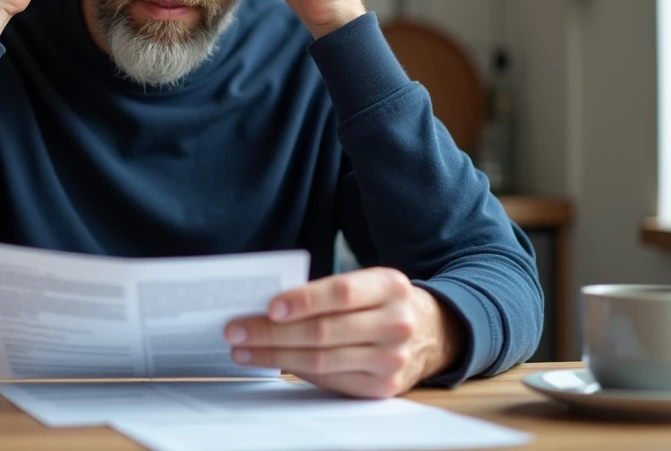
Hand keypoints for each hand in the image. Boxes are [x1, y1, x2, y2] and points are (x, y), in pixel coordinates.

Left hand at [224, 268, 464, 398]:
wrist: (433, 332)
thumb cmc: (382, 302)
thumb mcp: (368, 282)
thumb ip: (327, 292)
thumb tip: (269, 307)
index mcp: (390, 286)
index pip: (340, 293)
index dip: (303, 300)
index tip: (268, 307)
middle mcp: (396, 323)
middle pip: (324, 332)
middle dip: (272, 333)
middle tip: (236, 330)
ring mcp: (392, 360)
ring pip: (322, 360)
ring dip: (275, 356)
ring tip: (243, 349)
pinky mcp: (383, 387)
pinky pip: (330, 380)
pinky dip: (296, 371)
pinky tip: (273, 363)